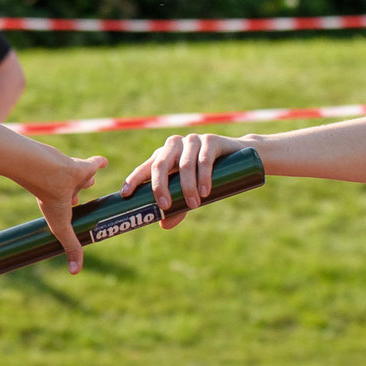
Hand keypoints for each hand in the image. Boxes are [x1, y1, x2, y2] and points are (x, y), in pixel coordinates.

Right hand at [25, 149, 105, 273]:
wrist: (47, 171)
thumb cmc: (50, 199)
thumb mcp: (62, 227)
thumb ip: (71, 246)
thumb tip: (75, 272)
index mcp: (62, 201)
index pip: (71, 205)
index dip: (74, 207)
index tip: (77, 208)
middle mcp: (67, 187)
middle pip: (78, 190)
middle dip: (81, 191)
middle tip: (88, 199)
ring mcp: (74, 175)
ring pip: (86, 178)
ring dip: (88, 178)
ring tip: (92, 180)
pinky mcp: (83, 164)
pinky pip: (94, 163)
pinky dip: (99, 162)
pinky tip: (105, 163)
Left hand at [119, 132, 244, 228]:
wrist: (239, 158)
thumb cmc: (208, 177)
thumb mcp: (190, 193)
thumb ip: (177, 208)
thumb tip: (164, 225)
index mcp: (163, 155)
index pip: (145, 167)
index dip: (134, 179)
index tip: (126, 194)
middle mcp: (174, 145)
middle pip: (161, 164)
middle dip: (160, 186)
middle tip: (165, 206)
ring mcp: (192, 140)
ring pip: (184, 164)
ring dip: (187, 186)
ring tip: (194, 204)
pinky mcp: (210, 140)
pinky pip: (204, 159)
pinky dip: (203, 176)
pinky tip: (205, 191)